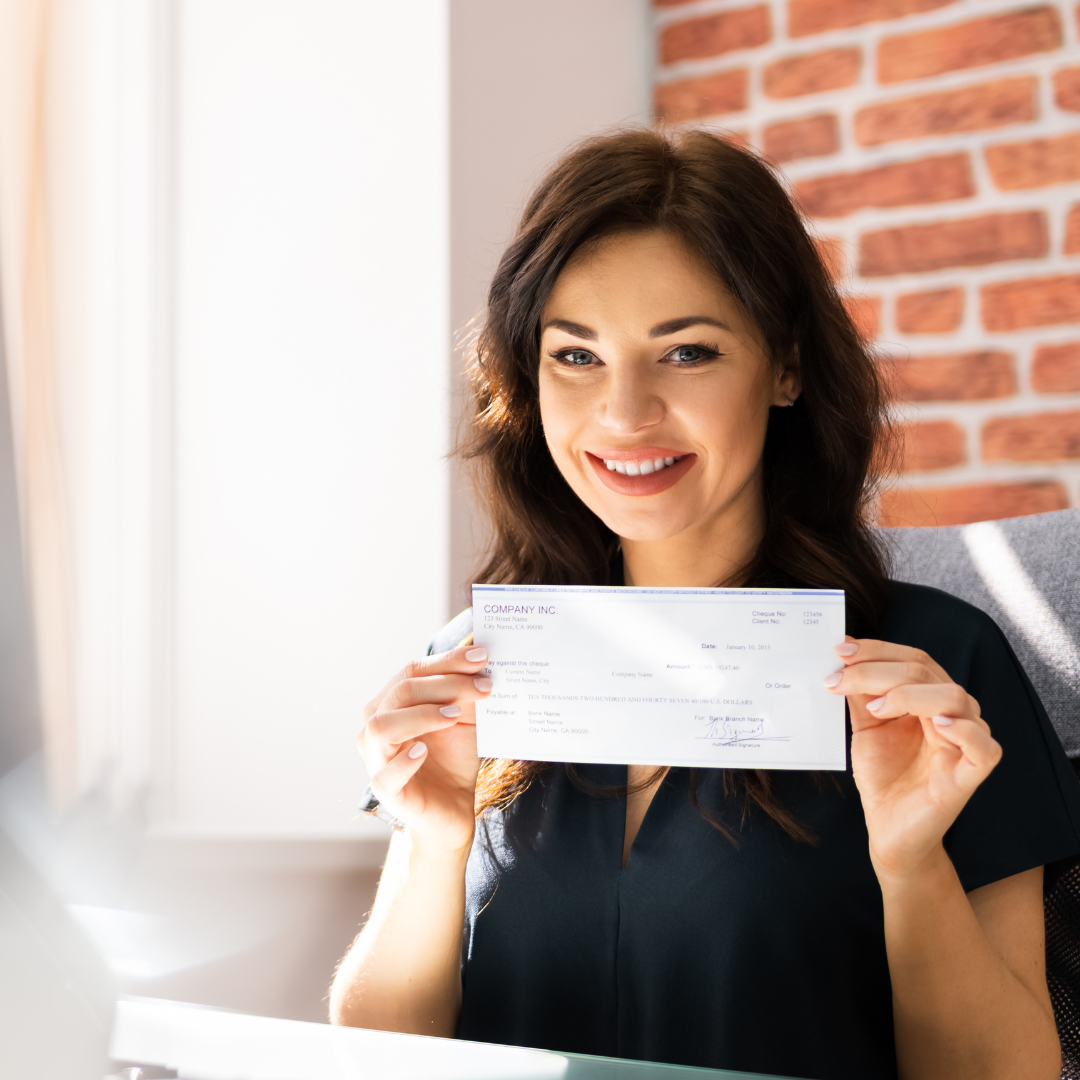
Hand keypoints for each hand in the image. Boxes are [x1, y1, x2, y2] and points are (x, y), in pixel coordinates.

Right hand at [359, 645, 491, 852]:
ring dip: (421, 715)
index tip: (481, 657)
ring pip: (382, 727)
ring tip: (455, 715)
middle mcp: (376, 728)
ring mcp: (376, 760)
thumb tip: (478, 659)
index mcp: (390, 704)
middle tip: (483, 686)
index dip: (445, 661)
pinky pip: (385, 774)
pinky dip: (404, 760)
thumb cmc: (453, 759)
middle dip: (445, 684)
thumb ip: (464, 692)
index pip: (410, 672)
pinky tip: (423, 751)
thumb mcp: (464, 720)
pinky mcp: (386, 792)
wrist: (453, 809)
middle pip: (401, 693)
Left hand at [826, 638, 1001, 878]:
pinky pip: (983, 747)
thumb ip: (860, 693)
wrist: (889, 829)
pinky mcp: (970, 775)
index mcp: (930, 698)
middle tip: (840, 679)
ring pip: (953, 698)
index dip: (878, 650)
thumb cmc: (884, 776)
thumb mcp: (866, 727)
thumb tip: (843, 656)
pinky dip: (963, 730)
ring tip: (875, 707)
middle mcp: (953, 713)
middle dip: (878, 670)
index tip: (841, 649)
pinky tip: (936, 724)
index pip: (913, 659)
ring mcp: (965, 743)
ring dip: (908, 694)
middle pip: (926, 673)